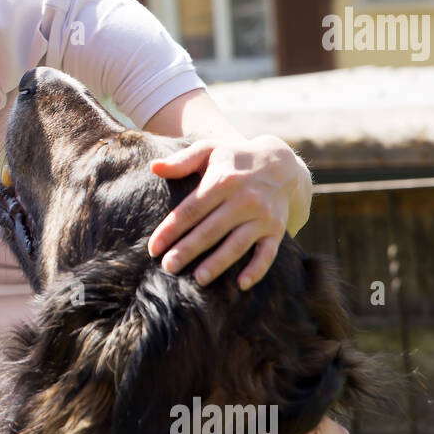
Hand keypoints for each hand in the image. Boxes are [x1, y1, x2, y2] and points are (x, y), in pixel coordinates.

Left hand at [146, 135, 306, 290]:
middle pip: (211, 230)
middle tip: (168, 267)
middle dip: (188, 250)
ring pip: (237, 244)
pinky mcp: (277, 229)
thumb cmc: (234, 158)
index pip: (191, 210)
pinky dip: (257, 269)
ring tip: (199, 279)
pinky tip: (241, 284)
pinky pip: (268, 252)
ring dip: (218, 263)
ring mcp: (262, 216)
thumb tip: (153, 167)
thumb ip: (181, 160)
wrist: (280, 162)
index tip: (153, 248)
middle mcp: (244, 199)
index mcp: (223, 180)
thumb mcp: (209, 150)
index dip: (171, 230)